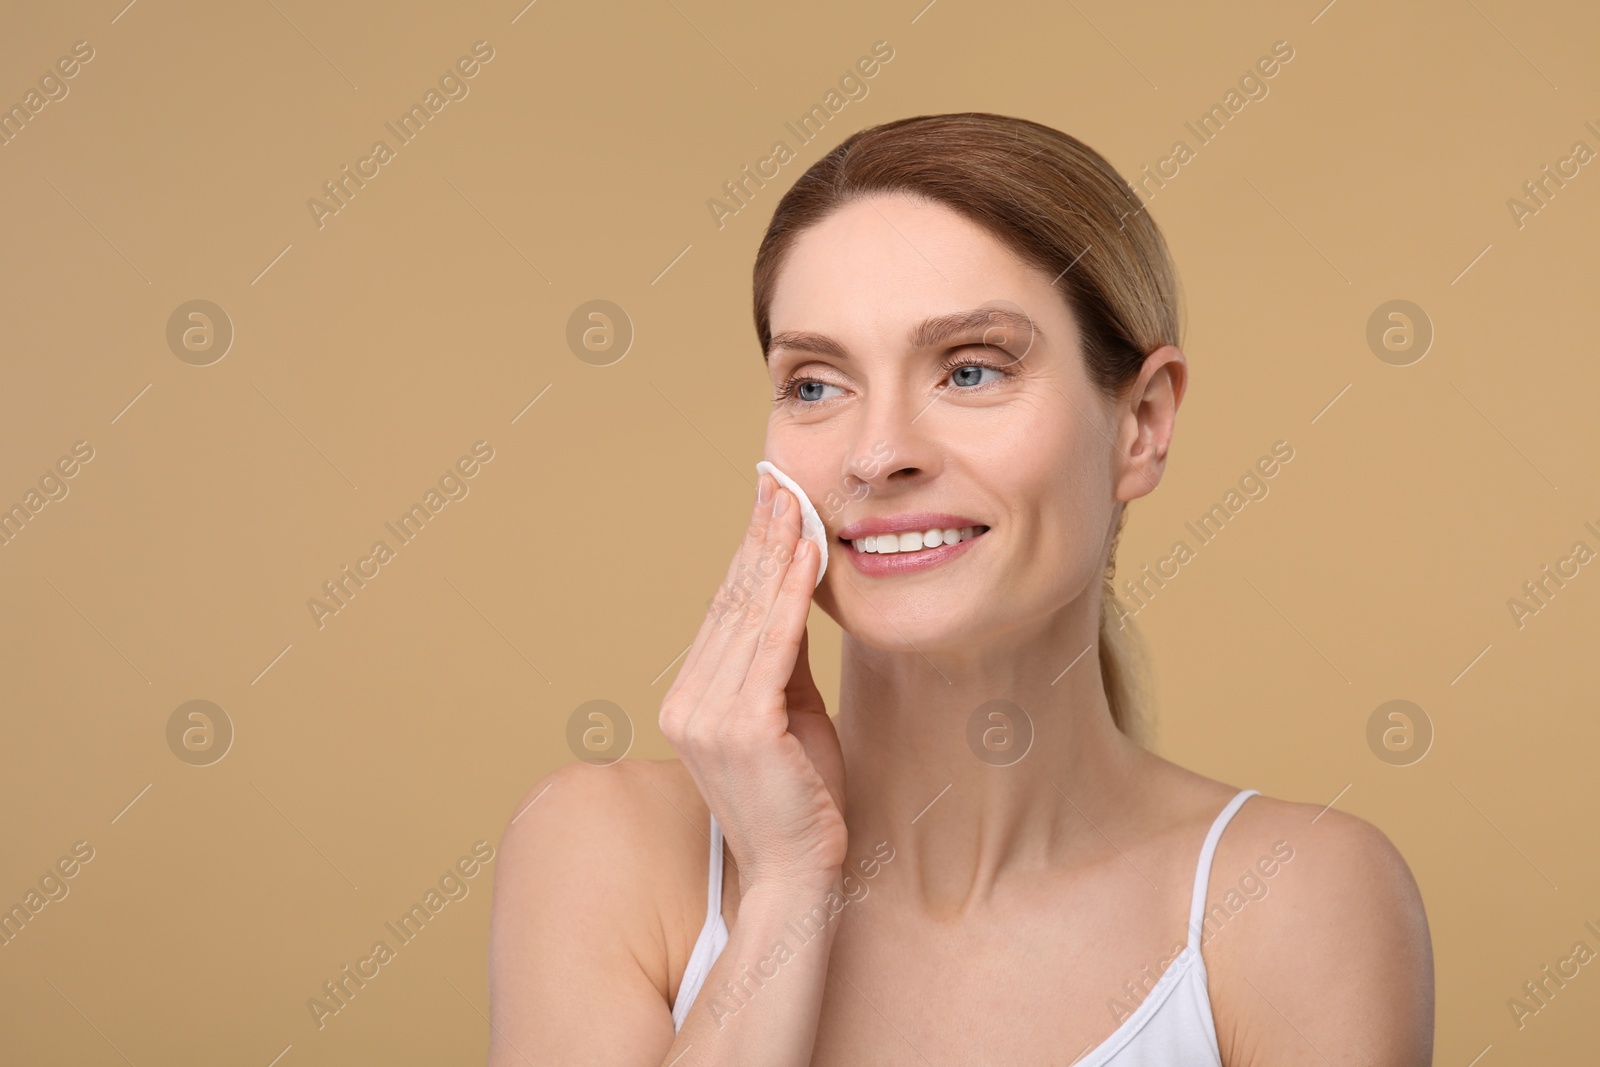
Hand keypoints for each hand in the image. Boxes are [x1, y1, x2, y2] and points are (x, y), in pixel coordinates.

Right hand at [659, 473, 846, 893]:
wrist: (798, 871)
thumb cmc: (800, 796)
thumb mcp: (789, 711)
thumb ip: (783, 658)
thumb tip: (792, 593)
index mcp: (690, 700)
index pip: (721, 611)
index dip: (746, 554)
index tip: (767, 504)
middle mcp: (687, 703)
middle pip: (730, 603)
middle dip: (759, 537)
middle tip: (780, 482)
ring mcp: (707, 716)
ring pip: (749, 615)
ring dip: (776, 552)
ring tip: (796, 502)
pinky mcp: (741, 727)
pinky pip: (773, 645)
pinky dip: (791, 594)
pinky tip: (807, 554)